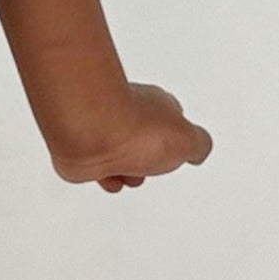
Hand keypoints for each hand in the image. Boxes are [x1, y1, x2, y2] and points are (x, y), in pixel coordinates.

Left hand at [49, 81, 212, 191]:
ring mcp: (101, 126)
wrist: (88, 130)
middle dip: (149, 161)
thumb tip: (195, 150)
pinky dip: (103, 176)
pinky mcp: (81, 143)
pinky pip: (95, 164)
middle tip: (151, 165)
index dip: (175, 136)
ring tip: (127, 174)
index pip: (170, 117)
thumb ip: (198, 145)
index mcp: (156, 104)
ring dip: (126, 173)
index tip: (178, 143)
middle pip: (143, 139)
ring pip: (118, 154)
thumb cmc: (135, 130)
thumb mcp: (188, 140)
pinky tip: (108, 175)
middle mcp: (127, 111)